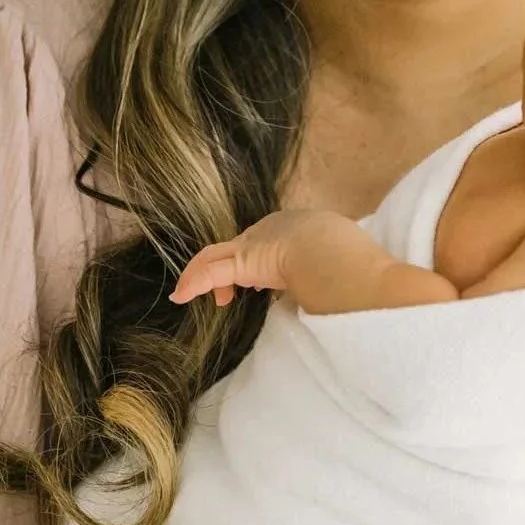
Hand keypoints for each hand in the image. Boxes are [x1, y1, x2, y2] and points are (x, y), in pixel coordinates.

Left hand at [170, 209, 327, 306]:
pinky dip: (193, 283)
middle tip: (225, 293)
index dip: (256, 263)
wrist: (332, 248)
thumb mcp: (339, 254)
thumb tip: (333, 283)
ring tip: (199, 296)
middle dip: (227, 268)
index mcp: (295, 227)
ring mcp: (252, 244)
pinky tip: (181, 297)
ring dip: (204, 276)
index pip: (265, 244)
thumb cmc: (344, 252)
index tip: (256, 285)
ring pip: (217, 257)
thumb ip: (329, 264)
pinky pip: (209, 273)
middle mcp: (269, 230)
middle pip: (238, 248)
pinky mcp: (241, 263)